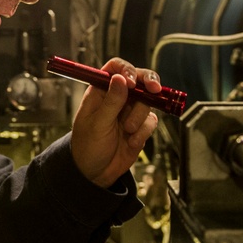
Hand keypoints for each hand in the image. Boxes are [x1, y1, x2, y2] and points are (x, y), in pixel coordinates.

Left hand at [70, 58, 159, 187]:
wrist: (94, 174)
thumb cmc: (87, 146)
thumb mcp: (97, 124)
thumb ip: (111, 102)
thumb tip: (120, 78)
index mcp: (100, 91)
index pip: (115, 68)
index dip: (127, 69)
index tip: (133, 81)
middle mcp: (117, 97)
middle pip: (138, 79)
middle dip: (148, 83)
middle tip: (154, 89)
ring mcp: (129, 111)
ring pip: (147, 102)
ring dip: (139, 117)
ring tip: (127, 131)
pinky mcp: (140, 126)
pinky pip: (151, 121)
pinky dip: (144, 132)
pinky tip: (131, 142)